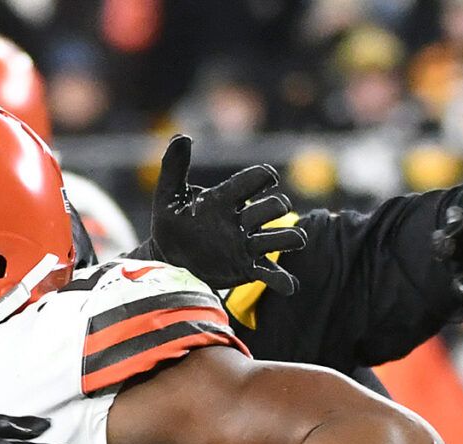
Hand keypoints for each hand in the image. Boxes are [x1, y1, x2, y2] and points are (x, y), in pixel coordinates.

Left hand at [146, 135, 302, 295]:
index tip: (269, 179)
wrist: (167, 262)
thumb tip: (182, 136)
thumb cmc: (170, 225)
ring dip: (290, 238)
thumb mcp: (167, 196)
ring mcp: (246, 245)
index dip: (265, 176)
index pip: (255, 179)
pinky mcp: (246, 268)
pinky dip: (282, 279)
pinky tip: (289, 287)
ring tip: (296, 240)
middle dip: (276, 208)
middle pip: (273, 208)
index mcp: (226, 199)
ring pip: (279, 238)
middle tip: (263, 215)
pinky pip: (270, 274)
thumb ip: (173, 167)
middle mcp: (241, 220)